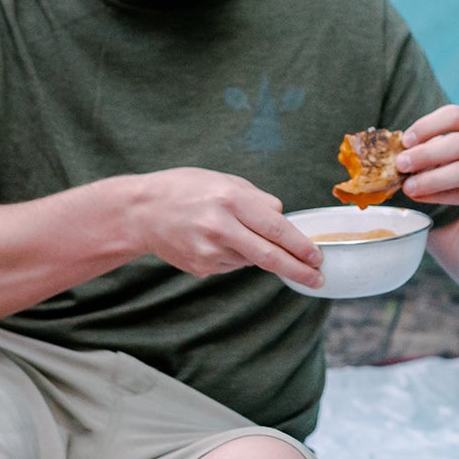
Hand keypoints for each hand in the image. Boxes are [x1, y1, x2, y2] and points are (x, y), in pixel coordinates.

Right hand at [121, 168, 322, 287]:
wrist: (141, 212)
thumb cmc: (186, 190)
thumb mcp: (224, 181)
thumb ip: (258, 200)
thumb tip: (285, 221)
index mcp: (229, 199)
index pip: (275, 228)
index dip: (300, 245)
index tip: (318, 256)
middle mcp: (220, 227)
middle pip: (269, 256)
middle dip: (298, 269)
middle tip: (318, 278)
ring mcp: (209, 251)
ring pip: (251, 259)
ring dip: (257, 251)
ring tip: (233, 232)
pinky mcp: (202, 268)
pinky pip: (233, 264)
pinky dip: (235, 254)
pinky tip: (215, 240)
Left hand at [397, 105, 458, 223]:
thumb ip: (438, 145)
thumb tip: (402, 155)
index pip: (453, 115)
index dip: (426, 126)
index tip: (406, 140)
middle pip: (457, 143)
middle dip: (424, 154)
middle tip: (401, 164)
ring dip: (430, 179)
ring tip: (408, 186)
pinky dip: (437, 196)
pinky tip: (419, 196)